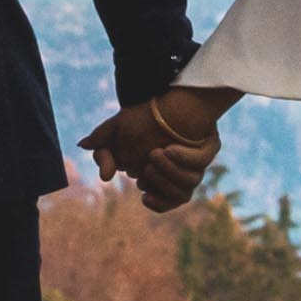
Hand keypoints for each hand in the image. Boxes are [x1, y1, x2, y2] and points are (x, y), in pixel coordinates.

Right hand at [83, 82, 229, 209]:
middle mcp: (179, 173)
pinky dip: (187, 160)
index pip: (163, 202)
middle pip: (178, 194)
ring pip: (190, 182)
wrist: (167, 99)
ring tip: (159, 153)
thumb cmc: (140, 118)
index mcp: (160, 177)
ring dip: (173, 172)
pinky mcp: (206, 149)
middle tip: (149, 165)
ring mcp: (194, 162)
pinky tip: (172, 149)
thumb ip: (102, 148)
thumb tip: (94, 162)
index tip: (145, 196)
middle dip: (162, 183)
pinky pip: (201, 163)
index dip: (157, 202)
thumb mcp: (116, 131)